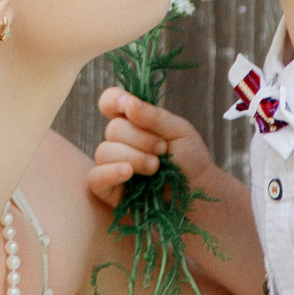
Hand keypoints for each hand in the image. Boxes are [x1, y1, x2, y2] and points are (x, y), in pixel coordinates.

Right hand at [87, 87, 227, 208]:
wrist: (198, 194)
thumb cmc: (190, 160)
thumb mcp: (180, 131)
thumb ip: (154, 116)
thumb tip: (129, 103)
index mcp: (134, 122)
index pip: (111, 103)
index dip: (114, 100)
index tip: (128, 106)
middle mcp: (120, 141)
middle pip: (113, 129)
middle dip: (140, 139)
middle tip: (162, 150)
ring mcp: (112, 165)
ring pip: (104, 152)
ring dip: (134, 157)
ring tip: (156, 167)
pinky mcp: (109, 190)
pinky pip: (95, 178)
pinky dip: (110, 172)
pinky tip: (128, 173)